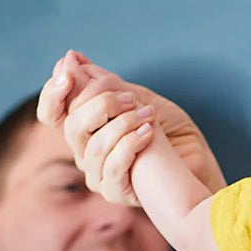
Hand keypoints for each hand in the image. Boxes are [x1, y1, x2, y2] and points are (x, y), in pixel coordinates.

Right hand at [38, 56, 223, 204]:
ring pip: (93, 148)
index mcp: (86, 128)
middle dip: (100, 106)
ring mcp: (98, 175)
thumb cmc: (170, 130)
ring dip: (123, 125)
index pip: (52, 113)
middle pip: (71, 128)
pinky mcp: (116, 192)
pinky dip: (130, 146)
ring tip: (149, 115)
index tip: (68, 73)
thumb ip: (104, 83)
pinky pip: (112, 169)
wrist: (199, 159)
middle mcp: (86, 153)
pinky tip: (149, 134)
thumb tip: (71, 57)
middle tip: (131, 99)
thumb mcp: (138, 98)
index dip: (53, 94)